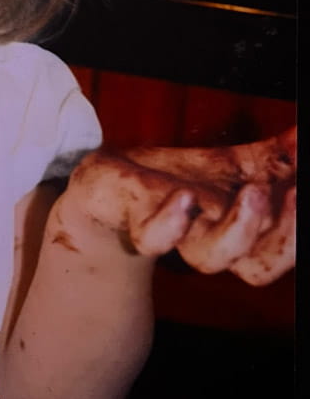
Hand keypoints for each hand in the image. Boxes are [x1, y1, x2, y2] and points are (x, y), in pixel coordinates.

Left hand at [57, 127, 295, 285]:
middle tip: (298, 194)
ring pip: (209, 258)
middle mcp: (210, 241)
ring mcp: (173, 233)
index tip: (305, 190)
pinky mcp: (132, 216)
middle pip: (257, 266)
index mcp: (240, 231)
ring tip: (255, 192)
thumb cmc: (177, 182)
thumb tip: (304, 133)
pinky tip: (184, 198)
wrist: (110, 188)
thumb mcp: (231, 164)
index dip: (297, 231)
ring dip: (238, 230)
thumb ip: (276, 157)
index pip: (282, 246)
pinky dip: (169, 223)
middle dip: (285, 236)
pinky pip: (152, 236)